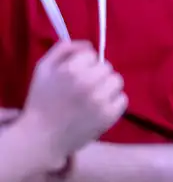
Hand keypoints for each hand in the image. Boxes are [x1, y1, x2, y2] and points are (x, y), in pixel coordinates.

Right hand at [20, 40, 126, 159]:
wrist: (41, 137)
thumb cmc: (41, 101)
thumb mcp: (43, 69)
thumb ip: (64, 49)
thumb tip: (88, 45)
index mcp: (72, 69)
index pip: (91, 55)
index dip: (82, 65)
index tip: (72, 76)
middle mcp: (89, 82)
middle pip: (107, 67)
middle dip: (96, 75)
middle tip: (83, 88)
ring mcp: (101, 100)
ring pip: (117, 81)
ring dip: (107, 87)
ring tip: (92, 98)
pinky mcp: (109, 115)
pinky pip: (122, 99)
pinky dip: (113, 102)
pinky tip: (99, 108)